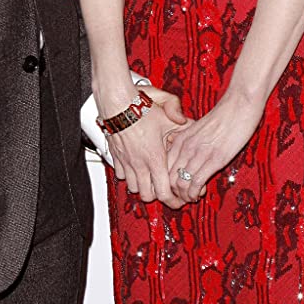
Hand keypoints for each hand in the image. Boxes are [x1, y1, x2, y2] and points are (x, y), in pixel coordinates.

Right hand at [102, 86, 189, 207]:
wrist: (117, 102)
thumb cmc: (140, 106)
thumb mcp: (167, 110)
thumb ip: (182, 117)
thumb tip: (187, 123)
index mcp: (155, 157)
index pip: (164, 193)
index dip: (173, 201)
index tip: (178, 199)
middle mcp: (139, 163)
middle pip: (147, 196)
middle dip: (157, 196)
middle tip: (165, 190)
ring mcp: (126, 161)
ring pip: (133, 187)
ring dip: (142, 186)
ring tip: (151, 179)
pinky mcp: (116, 156)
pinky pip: (120, 175)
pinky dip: (128, 176)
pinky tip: (136, 168)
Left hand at [165, 92, 263, 203]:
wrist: (239, 104)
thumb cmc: (222, 116)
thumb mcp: (198, 128)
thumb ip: (188, 139)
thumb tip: (180, 152)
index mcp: (180, 138)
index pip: (163, 165)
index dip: (166, 181)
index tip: (176, 187)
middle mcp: (186, 146)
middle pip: (168, 177)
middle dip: (173, 192)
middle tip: (183, 197)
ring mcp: (199, 153)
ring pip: (180, 183)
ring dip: (184, 196)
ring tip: (192, 197)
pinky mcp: (214, 159)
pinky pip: (196, 183)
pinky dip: (195, 193)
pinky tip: (200, 194)